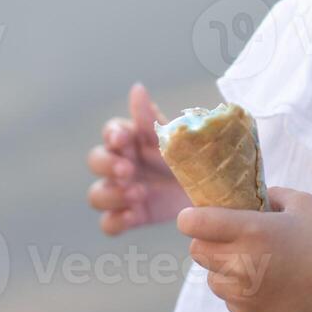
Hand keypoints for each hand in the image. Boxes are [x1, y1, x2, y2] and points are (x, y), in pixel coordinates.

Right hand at [87, 82, 191, 234]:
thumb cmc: (192, 157)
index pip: (110, 132)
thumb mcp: (174, 137)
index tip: (123, 139)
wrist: (215, 190)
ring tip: (139, 194)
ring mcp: (123, 192)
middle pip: (96, 161)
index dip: (113, 135)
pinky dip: (116, 221)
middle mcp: (121, 164)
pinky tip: (132, 216)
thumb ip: (151, 118)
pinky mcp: (131, 216)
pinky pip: (109, 223)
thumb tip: (136, 88)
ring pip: (97, 194)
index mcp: (133, 140)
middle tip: (128, 170)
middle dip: (108, 165)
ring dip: (112, 194)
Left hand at [178, 186, 311, 311]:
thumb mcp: (300, 202)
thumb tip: (251, 193)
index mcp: (251, 230)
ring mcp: (244, 291)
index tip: (194, 216)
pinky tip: (261, 280)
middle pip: (197, 251)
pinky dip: (237, 289)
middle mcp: (242, 262)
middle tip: (226, 237)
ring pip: (210, 277)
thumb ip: (271, 194)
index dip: (191, 218)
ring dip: (221, 267)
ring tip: (248, 260)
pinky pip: (228, 298)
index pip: (195, 224)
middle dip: (207, 241)